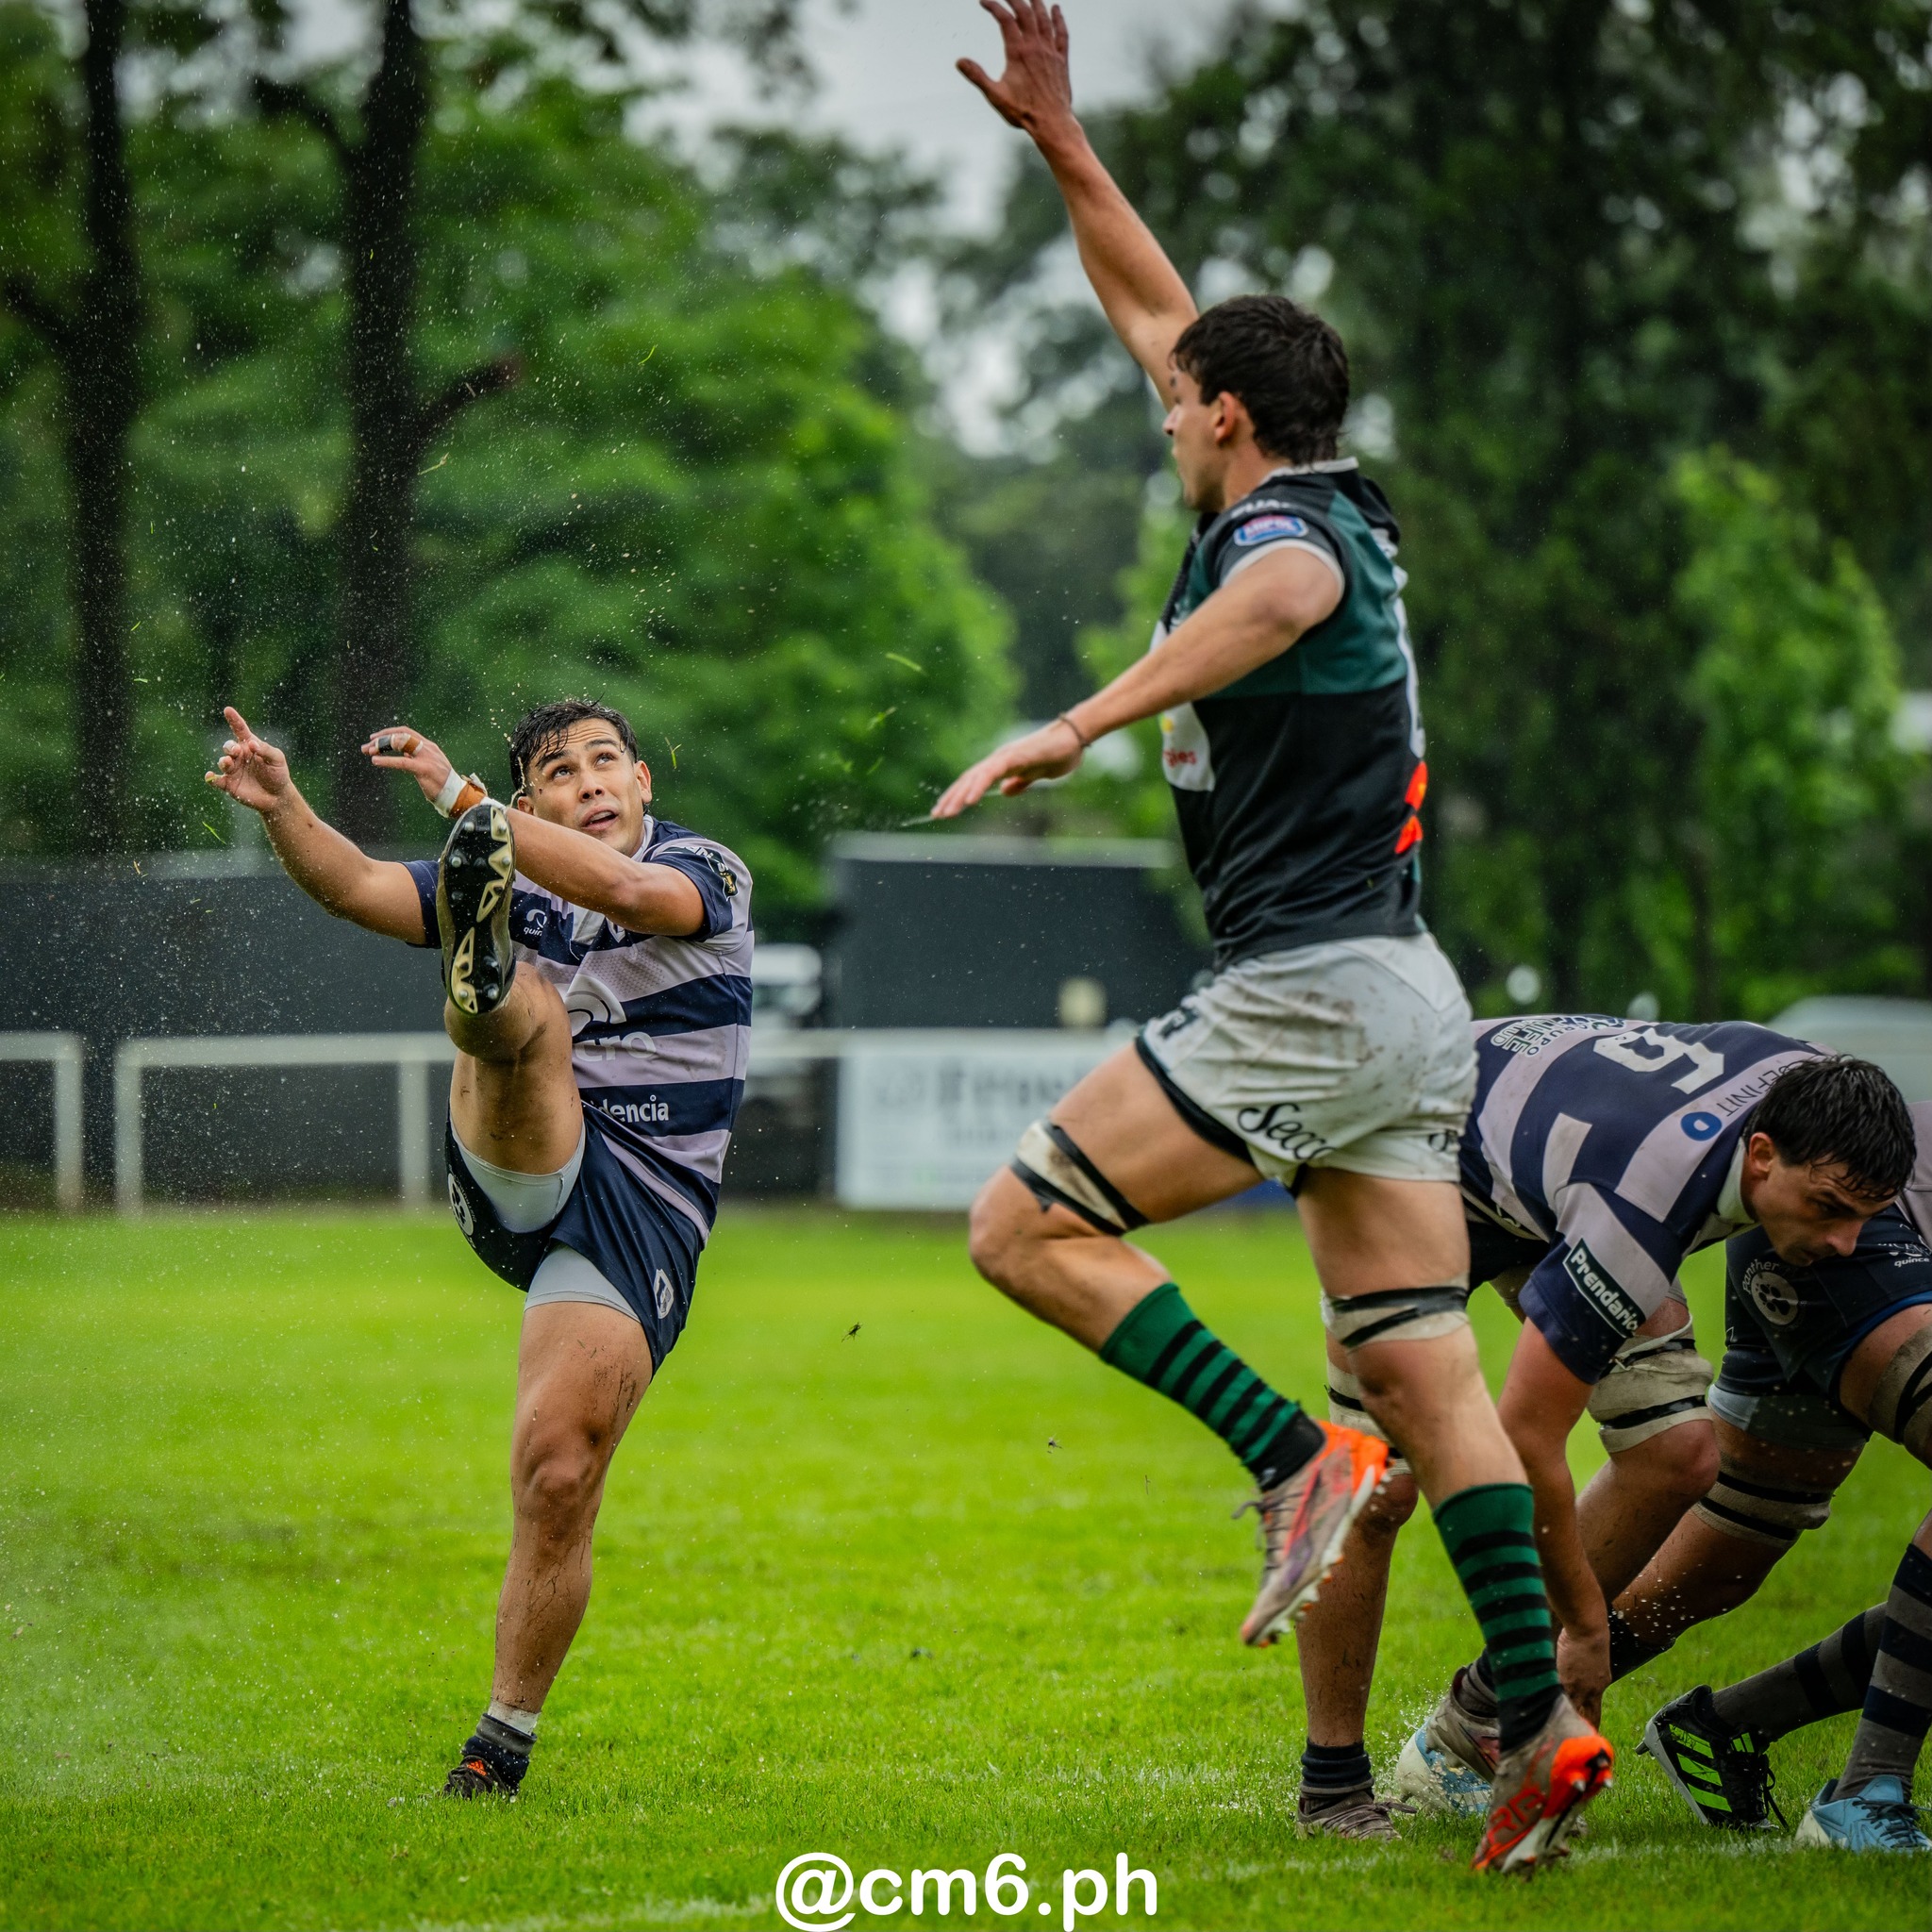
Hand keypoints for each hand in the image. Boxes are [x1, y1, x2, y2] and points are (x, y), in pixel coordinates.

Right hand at [204, 706, 294, 815]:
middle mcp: (239, 756)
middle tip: (236, 751)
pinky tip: (210, 776)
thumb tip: (251, 744)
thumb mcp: (277, 759)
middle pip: (228, 746)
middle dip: (230, 747)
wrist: (277, 796)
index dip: (234, 720)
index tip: (228, 710)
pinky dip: (211, 778)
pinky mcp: (229, 784)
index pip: (240, 730)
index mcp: (249, 746)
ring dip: (223, 761)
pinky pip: (216, 780)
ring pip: (222, 761)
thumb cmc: (278, 774)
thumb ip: (265, 750)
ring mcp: (233, 770)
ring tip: (228, 762)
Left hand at [361, 723, 455, 807]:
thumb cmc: (442, 784)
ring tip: (368, 752)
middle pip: (401, 734)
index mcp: (429, 746)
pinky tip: (375, 761)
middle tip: (366, 747)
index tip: (374, 738)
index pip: (406, 732)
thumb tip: (404, 754)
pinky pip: (402, 762)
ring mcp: (427, 757)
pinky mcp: (424, 769)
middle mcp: (428, 748)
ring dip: (381, 746)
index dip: (388, 733)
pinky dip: (387, 761)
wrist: (457, 796)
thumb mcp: (429, 765)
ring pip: (400, 743)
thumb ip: (417, 757)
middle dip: (381, 739)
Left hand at [930, 718, 1082, 818]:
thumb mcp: (1037, 775)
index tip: (946, 810)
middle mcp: (999, 759)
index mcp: (1003, 764)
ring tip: (947, 812)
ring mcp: (1006, 756)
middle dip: (951, 797)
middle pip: (968, 779)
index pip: (974, 781)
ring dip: (959, 795)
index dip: (958, 795)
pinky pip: (991, 772)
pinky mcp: (1015, 756)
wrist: (1075, 738)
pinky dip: (978, 786)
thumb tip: (1006, 791)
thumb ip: (1021, 781)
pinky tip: (969, 801)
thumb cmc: (1060, 754)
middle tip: (936, 815)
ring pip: (975, 777)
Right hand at [958, 1, 1076, 145]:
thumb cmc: (1023, 112)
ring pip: (1044, 18)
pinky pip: (1061, 33)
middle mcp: (1035, 46)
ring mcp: (1050, 51)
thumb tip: (959, 61)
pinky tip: (1056, 9)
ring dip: (1036, 3)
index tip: (984, 1)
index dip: (994, 6)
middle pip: (1025, 12)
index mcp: (1017, 52)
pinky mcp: (1062, 59)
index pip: (1004, 19)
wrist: (1052, 122)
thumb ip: (977, 76)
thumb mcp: (995, 95)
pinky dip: (1058, 19)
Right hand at [1556, 1619, 1610, 1728]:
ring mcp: (1578, 1688)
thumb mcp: (1594, 1661)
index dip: (1591, 1722)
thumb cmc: (1590, 1638)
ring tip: (1560, 1734)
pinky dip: (1555, 1706)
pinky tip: (1548, 1715)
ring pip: (1573, 1711)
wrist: (1588, 1631)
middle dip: (1582, 1728)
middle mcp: (1592, 1691)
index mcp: (1600, 1685)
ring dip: (1568, 1721)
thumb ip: (1587, 1673)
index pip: (1594, 1710)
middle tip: (1577, 1742)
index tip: (1587, 1731)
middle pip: (1587, 1716)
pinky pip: (1560, 1699)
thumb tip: (1577, 1676)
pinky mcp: (1565, 1681)